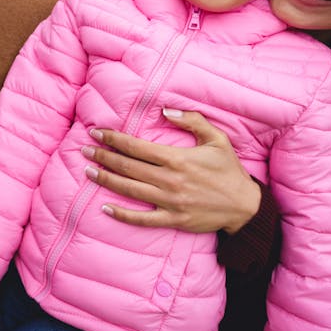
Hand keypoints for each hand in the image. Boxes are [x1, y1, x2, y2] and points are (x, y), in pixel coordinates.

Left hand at [83, 108, 261, 233]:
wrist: (245, 206)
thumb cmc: (229, 170)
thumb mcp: (217, 139)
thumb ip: (192, 120)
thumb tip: (165, 110)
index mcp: (177, 159)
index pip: (136, 147)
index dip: (113, 139)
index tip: (96, 132)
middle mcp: (170, 180)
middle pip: (127, 167)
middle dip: (103, 157)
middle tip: (84, 149)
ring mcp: (170, 202)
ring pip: (129, 190)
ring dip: (106, 180)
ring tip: (87, 171)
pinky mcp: (174, 220)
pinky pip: (142, 219)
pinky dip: (122, 215)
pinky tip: (104, 208)